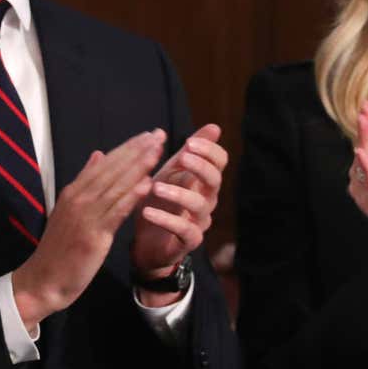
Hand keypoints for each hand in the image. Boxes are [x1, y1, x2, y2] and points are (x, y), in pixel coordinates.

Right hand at [12, 131, 163, 328]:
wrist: (44, 279)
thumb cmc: (60, 248)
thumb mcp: (68, 209)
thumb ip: (84, 181)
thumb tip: (98, 154)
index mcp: (74, 191)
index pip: (105, 162)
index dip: (128, 147)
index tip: (149, 134)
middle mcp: (79, 198)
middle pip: (112, 168)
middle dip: (137, 150)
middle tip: (159, 134)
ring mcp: (85, 215)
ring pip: (116, 185)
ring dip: (138, 166)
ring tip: (158, 150)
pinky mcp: (93, 235)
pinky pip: (116, 212)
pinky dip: (131, 196)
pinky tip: (147, 184)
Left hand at [131, 124, 226, 280]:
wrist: (147, 242)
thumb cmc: (161, 202)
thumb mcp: (171, 172)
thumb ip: (188, 152)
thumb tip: (213, 126)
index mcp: (203, 180)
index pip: (220, 161)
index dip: (209, 150)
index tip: (189, 142)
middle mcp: (207, 199)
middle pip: (215, 180)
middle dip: (200, 166)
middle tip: (183, 156)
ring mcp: (199, 221)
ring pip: (199, 205)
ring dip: (178, 193)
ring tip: (156, 188)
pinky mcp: (189, 240)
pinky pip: (184, 230)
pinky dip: (166, 220)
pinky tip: (147, 212)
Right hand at [348, 103, 367, 267]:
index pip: (366, 145)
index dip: (366, 125)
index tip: (367, 103)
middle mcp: (363, 184)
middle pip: (362, 152)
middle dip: (363, 130)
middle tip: (363, 107)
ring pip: (363, 167)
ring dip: (363, 146)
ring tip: (363, 123)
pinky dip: (365, 170)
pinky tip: (361, 156)